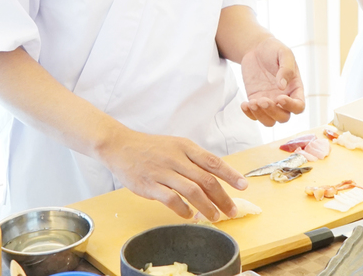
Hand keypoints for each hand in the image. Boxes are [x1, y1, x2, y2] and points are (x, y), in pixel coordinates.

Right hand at [97, 127, 246, 221]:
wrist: (119, 145)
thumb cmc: (150, 148)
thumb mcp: (175, 146)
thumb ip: (193, 160)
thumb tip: (215, 177)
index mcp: (185, 147)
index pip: (213, 162)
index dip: (230, 175)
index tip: (243, 185)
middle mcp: (176, 158)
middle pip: (206, 180)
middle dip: (222, 198)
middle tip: (231, 210)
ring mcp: (162, 172)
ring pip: (192, 191)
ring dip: (207, 206)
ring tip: (214, 217)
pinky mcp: (149, 184)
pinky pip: (171, 199)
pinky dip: (183, 209)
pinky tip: (189, 214)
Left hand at [239, 37, 305, 125]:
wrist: (256, 48)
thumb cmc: (274, 49)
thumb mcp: (284, 53)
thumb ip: (286, 68)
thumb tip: (282, 87)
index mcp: (295, 89)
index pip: (298, 106)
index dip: (291, 106)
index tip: (280, 97)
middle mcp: (283, 98)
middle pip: (283, 117)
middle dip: (273, 112)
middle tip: (262, 100)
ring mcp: (269, 101)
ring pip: (269, 121)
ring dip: (261, 116)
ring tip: (252, 102)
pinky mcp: (256, 100)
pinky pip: (254, 115)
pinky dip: (249, 114)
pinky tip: (244, 104)